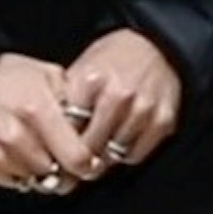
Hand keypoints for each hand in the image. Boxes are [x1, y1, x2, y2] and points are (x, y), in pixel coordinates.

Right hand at [0, 53, 99, 194]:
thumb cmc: (9, 76)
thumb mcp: (47, 74)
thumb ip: (73, 100)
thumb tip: (94, 127)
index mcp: (38, 111)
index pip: (77, 158)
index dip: (89, 163)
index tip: (91, 161)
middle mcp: (17, 136)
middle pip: (58, 175)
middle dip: (65, 168)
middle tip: (64, 155)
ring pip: (37, 181)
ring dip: (43, 171)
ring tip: (40, 150)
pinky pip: (15, 183)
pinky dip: (22, 172)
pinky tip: (20, 153)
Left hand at [64, 28, 183, 173]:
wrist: (156, 45)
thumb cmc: (112, 60)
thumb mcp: (80, 70)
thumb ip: (65, 103)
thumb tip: (50, 139)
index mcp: (90, 80)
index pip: (66, 129)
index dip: (58, 145)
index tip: (54, 155)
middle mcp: (118, 95)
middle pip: (89, 147)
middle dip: (78, 160)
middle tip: (71, 167)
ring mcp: (143, 110)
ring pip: (112, 155)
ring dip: (101, 158)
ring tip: (95, 152)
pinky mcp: (162, 121)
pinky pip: (136, 155)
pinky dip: (124, 154)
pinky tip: (118, 142)